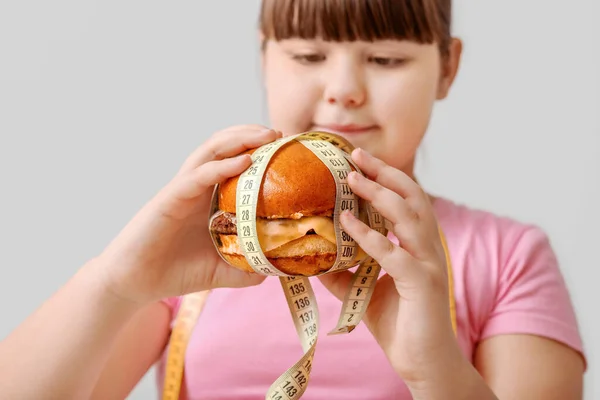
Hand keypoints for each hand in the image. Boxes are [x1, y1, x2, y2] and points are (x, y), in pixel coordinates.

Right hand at [94, 125, 280, 304]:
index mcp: (209, 197)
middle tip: (280, 134)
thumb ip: (248, 267)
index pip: (234, 161)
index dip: (259, 150)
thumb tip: (278, 268)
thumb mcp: (222, 270)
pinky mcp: (170, 197)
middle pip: (224, 147)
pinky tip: (244, 161)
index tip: (286, 148)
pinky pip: (198, 175)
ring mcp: (182, 189)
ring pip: (210, 151)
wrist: (137, 283)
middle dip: (251, 134)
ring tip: (267, 135)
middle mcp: (197, 187)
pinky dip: (221, 165)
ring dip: (239, 138)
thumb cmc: (177, 272)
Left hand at [319, 148, 464, 388]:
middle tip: (355, 155)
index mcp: (419, 245)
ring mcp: (429, 263)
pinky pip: (393, 253)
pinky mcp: (423, 283)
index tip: (358, 160)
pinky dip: (369, 236)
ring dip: (379, 194)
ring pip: (408, 216)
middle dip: (384, 173)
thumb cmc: (399, 324)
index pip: (407, 200)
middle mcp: (428, 247)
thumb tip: (311, 258)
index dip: (386, 177)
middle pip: (412, 197)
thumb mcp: (363, 291)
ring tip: (352, 178)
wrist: (423, 363)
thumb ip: (343, 272)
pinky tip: (347, 224)